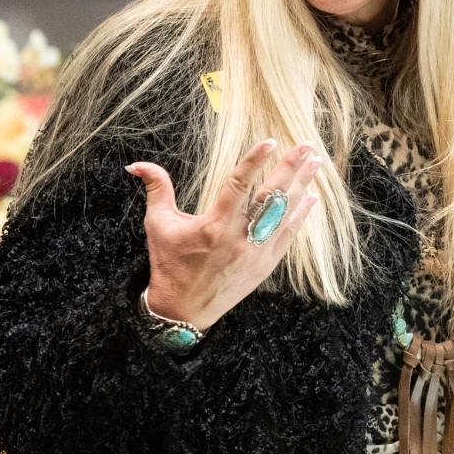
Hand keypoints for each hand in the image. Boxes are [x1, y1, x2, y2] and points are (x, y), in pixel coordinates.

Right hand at [126, 139, 321, 329]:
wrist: (183, 311)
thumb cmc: (169, 265)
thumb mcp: (158, 225)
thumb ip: (157, 189)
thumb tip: (138, 164)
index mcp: (213, 227)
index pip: (238, 186)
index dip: (254, 162)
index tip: (269, 142)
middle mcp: (239, 239)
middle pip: (271, 198)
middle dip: (290, 169)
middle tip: (305, 146)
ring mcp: (256, 254)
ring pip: (285, 215)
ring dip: (301, 187)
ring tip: (315, 163)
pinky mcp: (265, 266)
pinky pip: (288, 236)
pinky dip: (300, 216)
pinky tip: (311, 198)